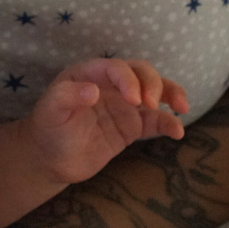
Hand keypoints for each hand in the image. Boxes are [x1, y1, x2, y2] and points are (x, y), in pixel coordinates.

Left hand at [29, 59, 187, 184]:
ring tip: (180, 108)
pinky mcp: (132, 126)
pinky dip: (169, 122)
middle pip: (141, 72)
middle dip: (153, 83)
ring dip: (171, 94)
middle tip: (152, 103)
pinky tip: (177, 132)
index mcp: (89, 75)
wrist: (50, 160)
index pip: (115, 67)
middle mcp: (110, 86)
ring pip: (154, 91)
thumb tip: (93, 91)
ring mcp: (123, 105)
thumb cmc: (48, 129)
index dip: (128, 79)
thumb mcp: (50, 111)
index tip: (133, 100)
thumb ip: (66, 97)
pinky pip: (156, 120)